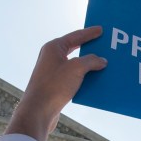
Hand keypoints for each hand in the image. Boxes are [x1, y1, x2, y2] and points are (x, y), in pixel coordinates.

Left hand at [6, 26, 106, 140]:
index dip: (89, 33)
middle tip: (102, 44)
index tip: (101, 29)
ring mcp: (51, 72)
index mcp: (53, 48)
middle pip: (74, 48)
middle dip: (89, 48)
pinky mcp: (54, 85)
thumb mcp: (77, 69)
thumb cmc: (54, 86)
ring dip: (87, 65)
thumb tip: (101, 61)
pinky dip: (83, 77)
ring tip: (101, 63)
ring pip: (74, 64)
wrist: (38, 111)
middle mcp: (50, 57)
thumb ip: (91, 61)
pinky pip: (72, 77)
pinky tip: (93, 80)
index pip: (75, 36)